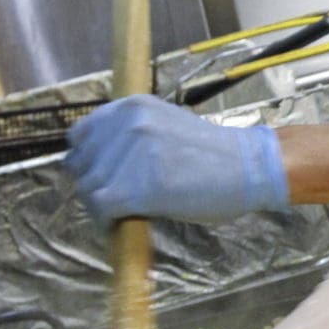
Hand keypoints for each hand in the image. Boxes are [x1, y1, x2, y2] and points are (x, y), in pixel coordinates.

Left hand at [63, 95, 287, 222]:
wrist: (248, 168)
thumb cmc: (212, 152)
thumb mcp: (165, 125)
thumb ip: (131, 135)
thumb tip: (98, 163)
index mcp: (131, 107)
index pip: (80, 134)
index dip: (88, 159)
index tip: (103, 174)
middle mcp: (127, 124)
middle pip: (81, 164)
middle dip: (94, 184)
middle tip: (116, 199)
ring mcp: (131, 154)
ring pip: (89, 188)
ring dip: (101, 205)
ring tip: (124, 211)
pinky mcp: (137, 187)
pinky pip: (102, 208)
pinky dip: (107, 220)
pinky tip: (123, 221)